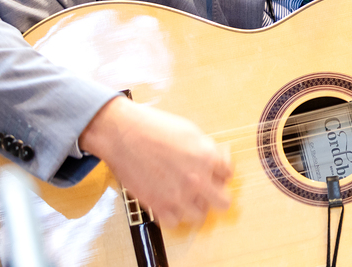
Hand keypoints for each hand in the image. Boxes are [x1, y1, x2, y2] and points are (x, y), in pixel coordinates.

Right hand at [79, 96, 233, 227]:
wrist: (123, 134)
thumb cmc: (154, 128)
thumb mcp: (191, 132)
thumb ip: (207, 149)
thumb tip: (217, 159)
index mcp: (207, 157)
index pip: (228, 174)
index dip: (221, 172)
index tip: (214, 171)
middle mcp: (197, 179)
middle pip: (223, 203)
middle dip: (218, 195)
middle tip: (209, 191)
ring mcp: (178, 195)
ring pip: (200, 216)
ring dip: (196, 206)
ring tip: (188, 197)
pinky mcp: (157, 205)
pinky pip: (174, 223)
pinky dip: (173, 216)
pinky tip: (170, 204)